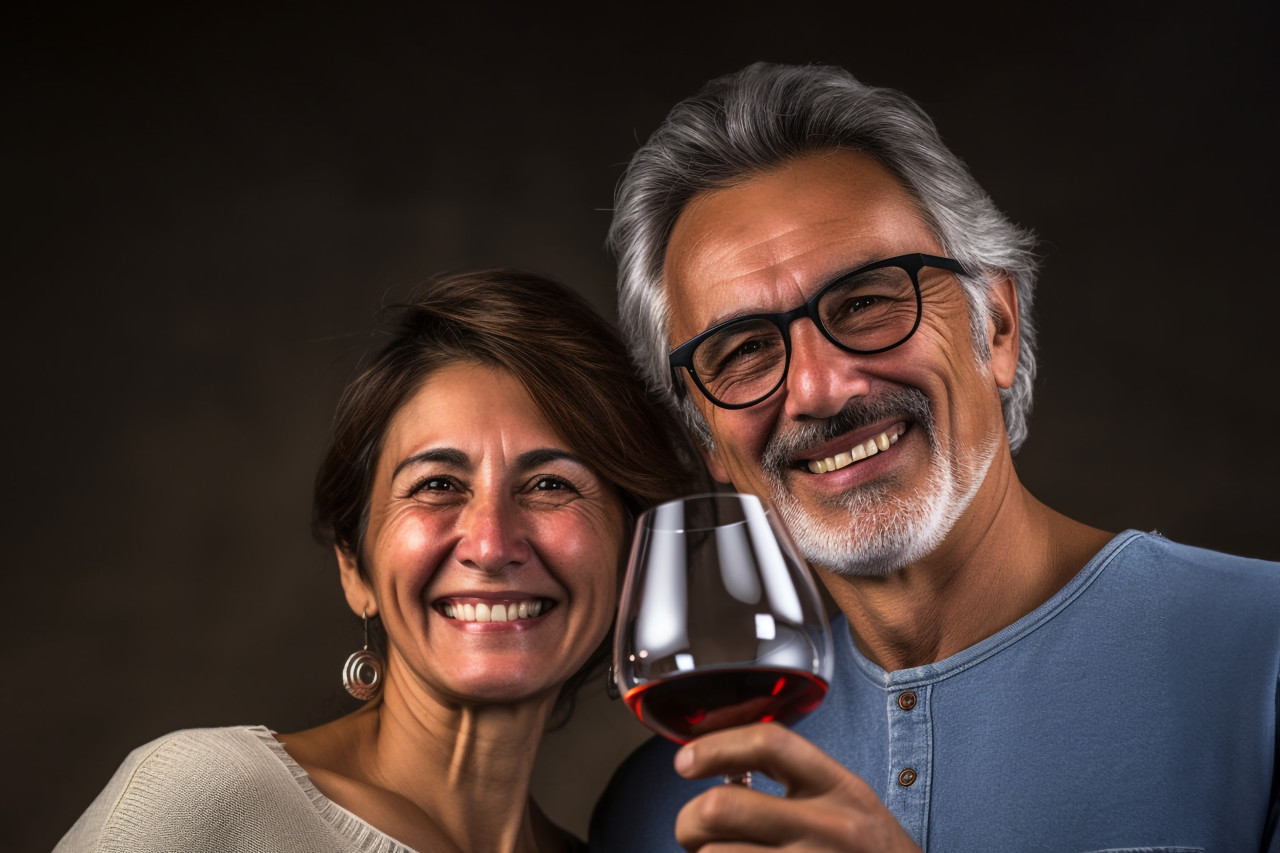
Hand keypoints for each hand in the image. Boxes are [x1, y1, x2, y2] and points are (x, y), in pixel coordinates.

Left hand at [672, 723, 921, 851]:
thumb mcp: (847, 802)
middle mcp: (828, 828)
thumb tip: (719, 769)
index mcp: (840, 789)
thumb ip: (795, 781)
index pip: (768, 743)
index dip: (714, 747)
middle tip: (694, 830)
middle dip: (690, 820)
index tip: (685, 761)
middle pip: (721, 807)